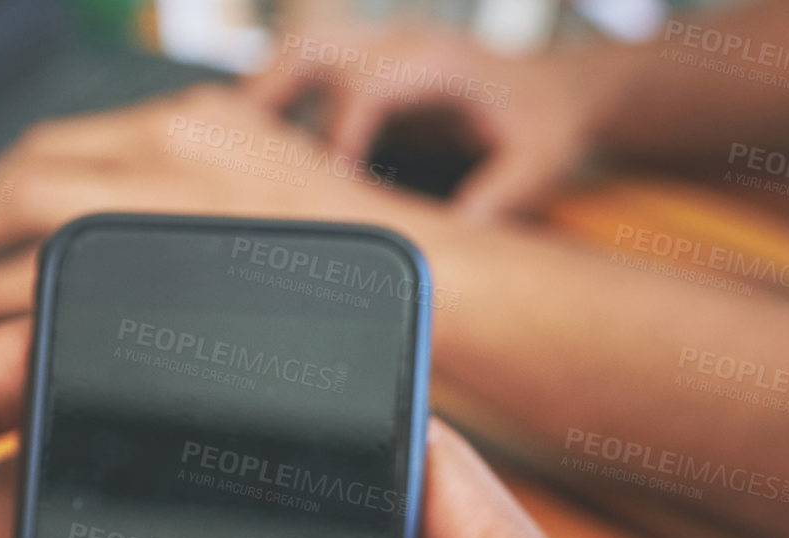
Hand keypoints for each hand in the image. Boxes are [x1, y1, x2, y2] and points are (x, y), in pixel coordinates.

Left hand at [0, 84, 443, 328]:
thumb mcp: (263, 169)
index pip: (63, 140)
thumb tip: (132, 195)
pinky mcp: (169, 257)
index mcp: (190, 119)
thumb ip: (193, 172)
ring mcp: (166, 201)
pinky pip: (59, 271)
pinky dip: (2, 287)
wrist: (415, 269)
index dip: (3, 175)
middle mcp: (168, 145)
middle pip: (29, 170)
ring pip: (30, 214)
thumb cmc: (345, 241)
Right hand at [249, 20, 626, 220]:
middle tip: (235, 152)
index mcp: (438, 64)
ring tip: (229, 149)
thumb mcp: (537, 164)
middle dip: (266, 95)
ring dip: (260, 93)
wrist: (559, 88)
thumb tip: (453, 244)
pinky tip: (258, 146)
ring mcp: (381, 47)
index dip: (339, 136)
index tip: (328, 188)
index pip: (369, 86)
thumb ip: (496, 198)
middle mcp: (402, 43)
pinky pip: (308, 68)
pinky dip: (277, 100)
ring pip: (299, 48)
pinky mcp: (369, 64)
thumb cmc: (545, 124)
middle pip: (313, 46)